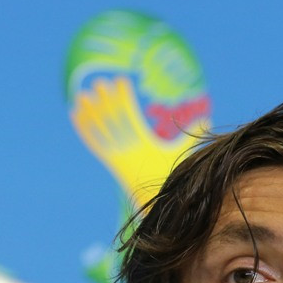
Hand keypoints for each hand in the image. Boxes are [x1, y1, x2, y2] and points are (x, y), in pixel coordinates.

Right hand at [70, 76, 203, 208]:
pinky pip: (96, 143)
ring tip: (83, 94)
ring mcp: (119, 155)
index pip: (131, 116)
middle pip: (115, 119)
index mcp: (143, 143)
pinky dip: (85, 129)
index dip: (125, 99)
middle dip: (107, 101)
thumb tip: (206, 117)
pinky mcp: (113, 163)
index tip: (122, 80)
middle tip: (99, 81)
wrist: (166, 202)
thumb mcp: (182, 151)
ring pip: (103, 129)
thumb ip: (191, 134)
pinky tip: (76, 114)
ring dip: (93, 112)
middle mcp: (129, 147)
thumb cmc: (173, 180)